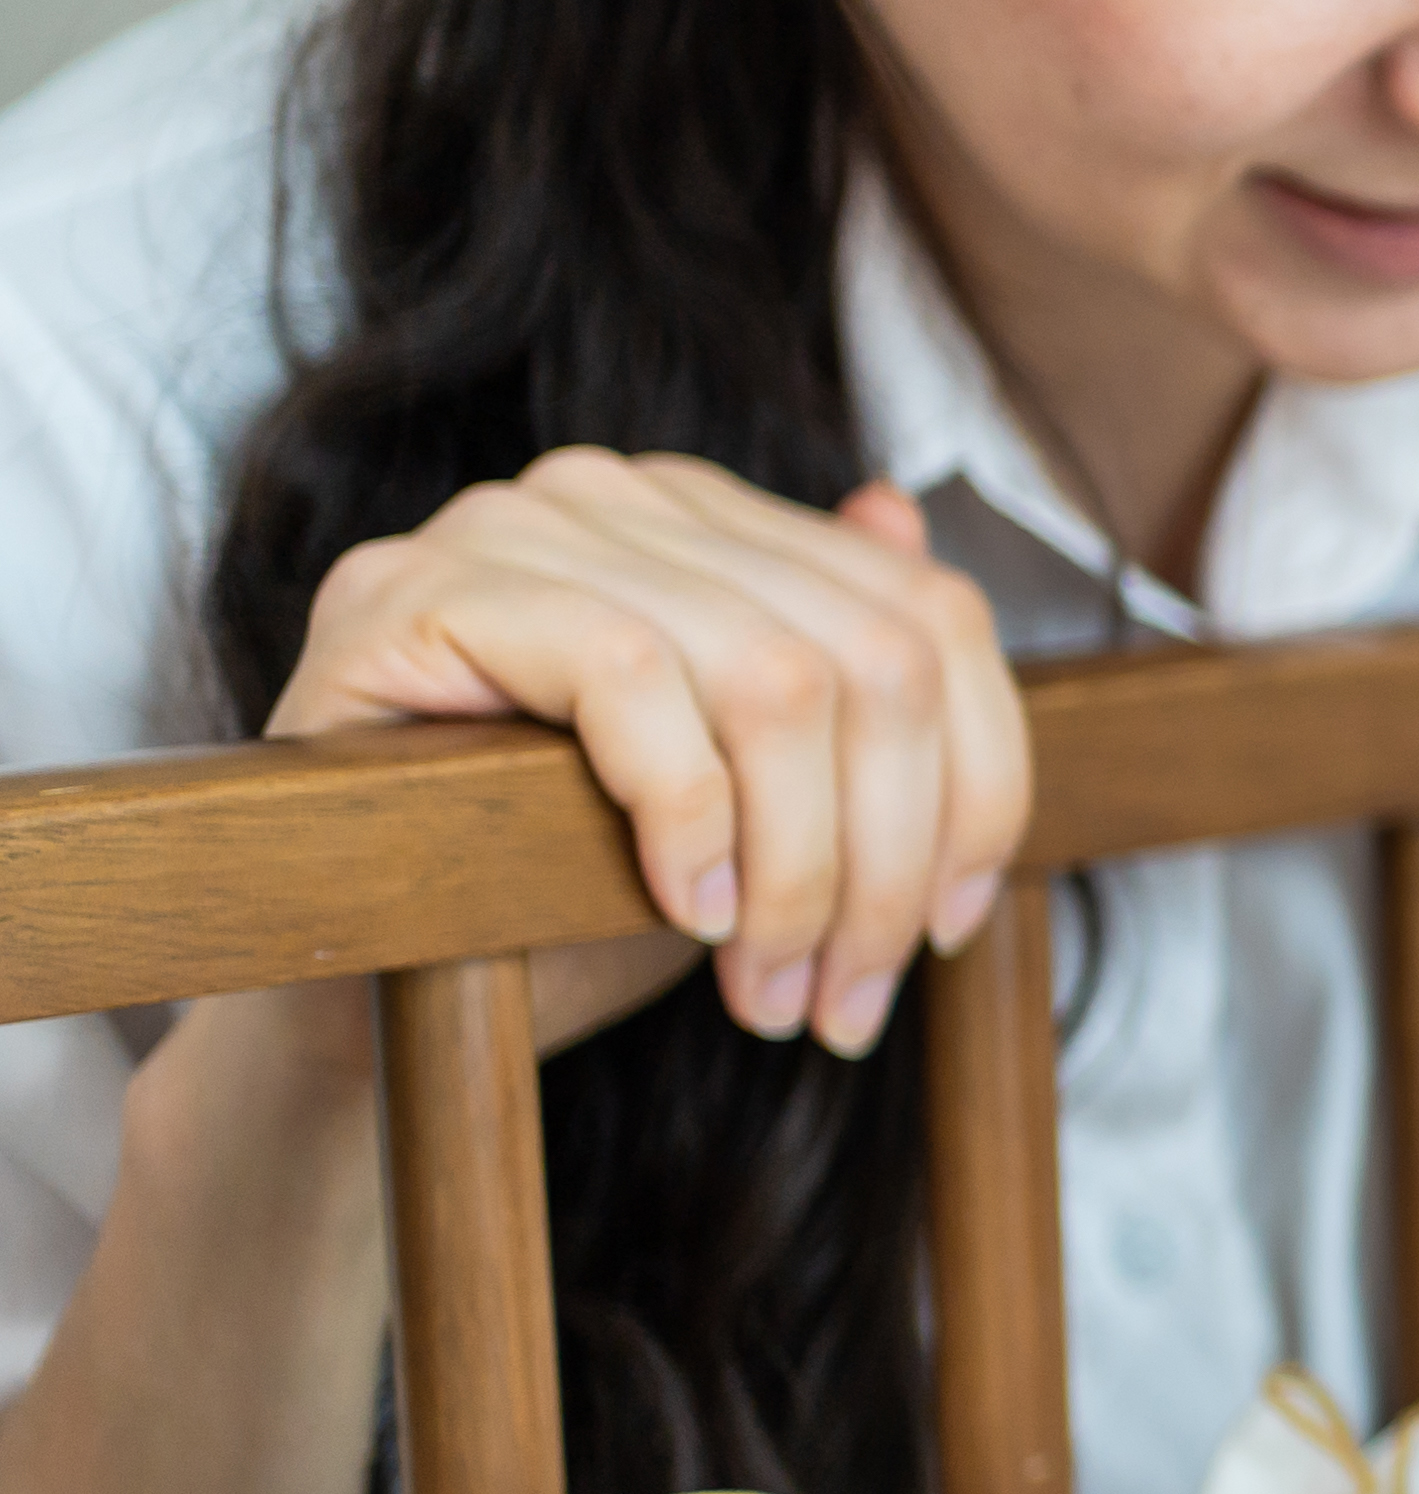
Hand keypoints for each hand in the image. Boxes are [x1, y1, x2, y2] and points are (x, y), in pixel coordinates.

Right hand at [272, 449, 1025, 1059]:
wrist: (364, 987)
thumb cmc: (559, 887)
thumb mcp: (754, 806)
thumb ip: (842, 684)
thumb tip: (916, 533)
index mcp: (707, 524)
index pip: (930, 617)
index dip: (980, 785)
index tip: (955, 930)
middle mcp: (614, 497)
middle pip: (873, 660)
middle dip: (890, 860)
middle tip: (848, 996)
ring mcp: (505, 529)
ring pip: (776, 678)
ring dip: (801, 870)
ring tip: (772, 986)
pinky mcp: (411, 594)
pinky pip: (627, 676)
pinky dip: (688, 814)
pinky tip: (683, 908)